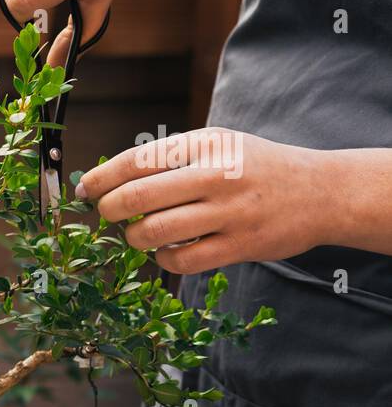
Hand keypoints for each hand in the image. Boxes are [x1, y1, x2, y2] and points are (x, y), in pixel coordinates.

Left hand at [76, 128, 333, 274]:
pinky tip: (166, 251)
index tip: (85, 191)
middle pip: (137, 197)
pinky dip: (163, 260)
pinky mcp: (239, 246)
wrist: (322, 191)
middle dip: (109, 210)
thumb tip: (107, 179)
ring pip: (154, 232)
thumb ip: (169, 158)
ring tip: (138, 234)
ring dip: (133, 237)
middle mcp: (216, 175)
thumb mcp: (217, 145)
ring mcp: (229, 212)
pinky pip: (181, 261)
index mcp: (205, 144)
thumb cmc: (255, 167)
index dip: (100, 179)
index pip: (136, 160)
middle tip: (107, 215)